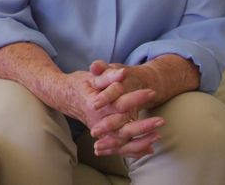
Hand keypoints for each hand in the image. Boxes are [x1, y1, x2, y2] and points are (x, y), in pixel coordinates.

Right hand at [44, 66, 160, 158]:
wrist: (63, 96)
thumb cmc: (79, 84)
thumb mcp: (92, 77)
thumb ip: (108, 75)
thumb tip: (123, 72)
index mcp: (95, 105)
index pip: (119, 103)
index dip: (136, 98)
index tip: (152, 92)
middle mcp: (97, 121)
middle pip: (122, 128)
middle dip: (143, 126)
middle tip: (161, 121)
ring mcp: (99, 131)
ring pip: (121, 142)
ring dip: (140, 141)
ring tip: (158, 136)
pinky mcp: (102, 136)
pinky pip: (119, 148)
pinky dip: (133, 150)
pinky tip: (149, 148)